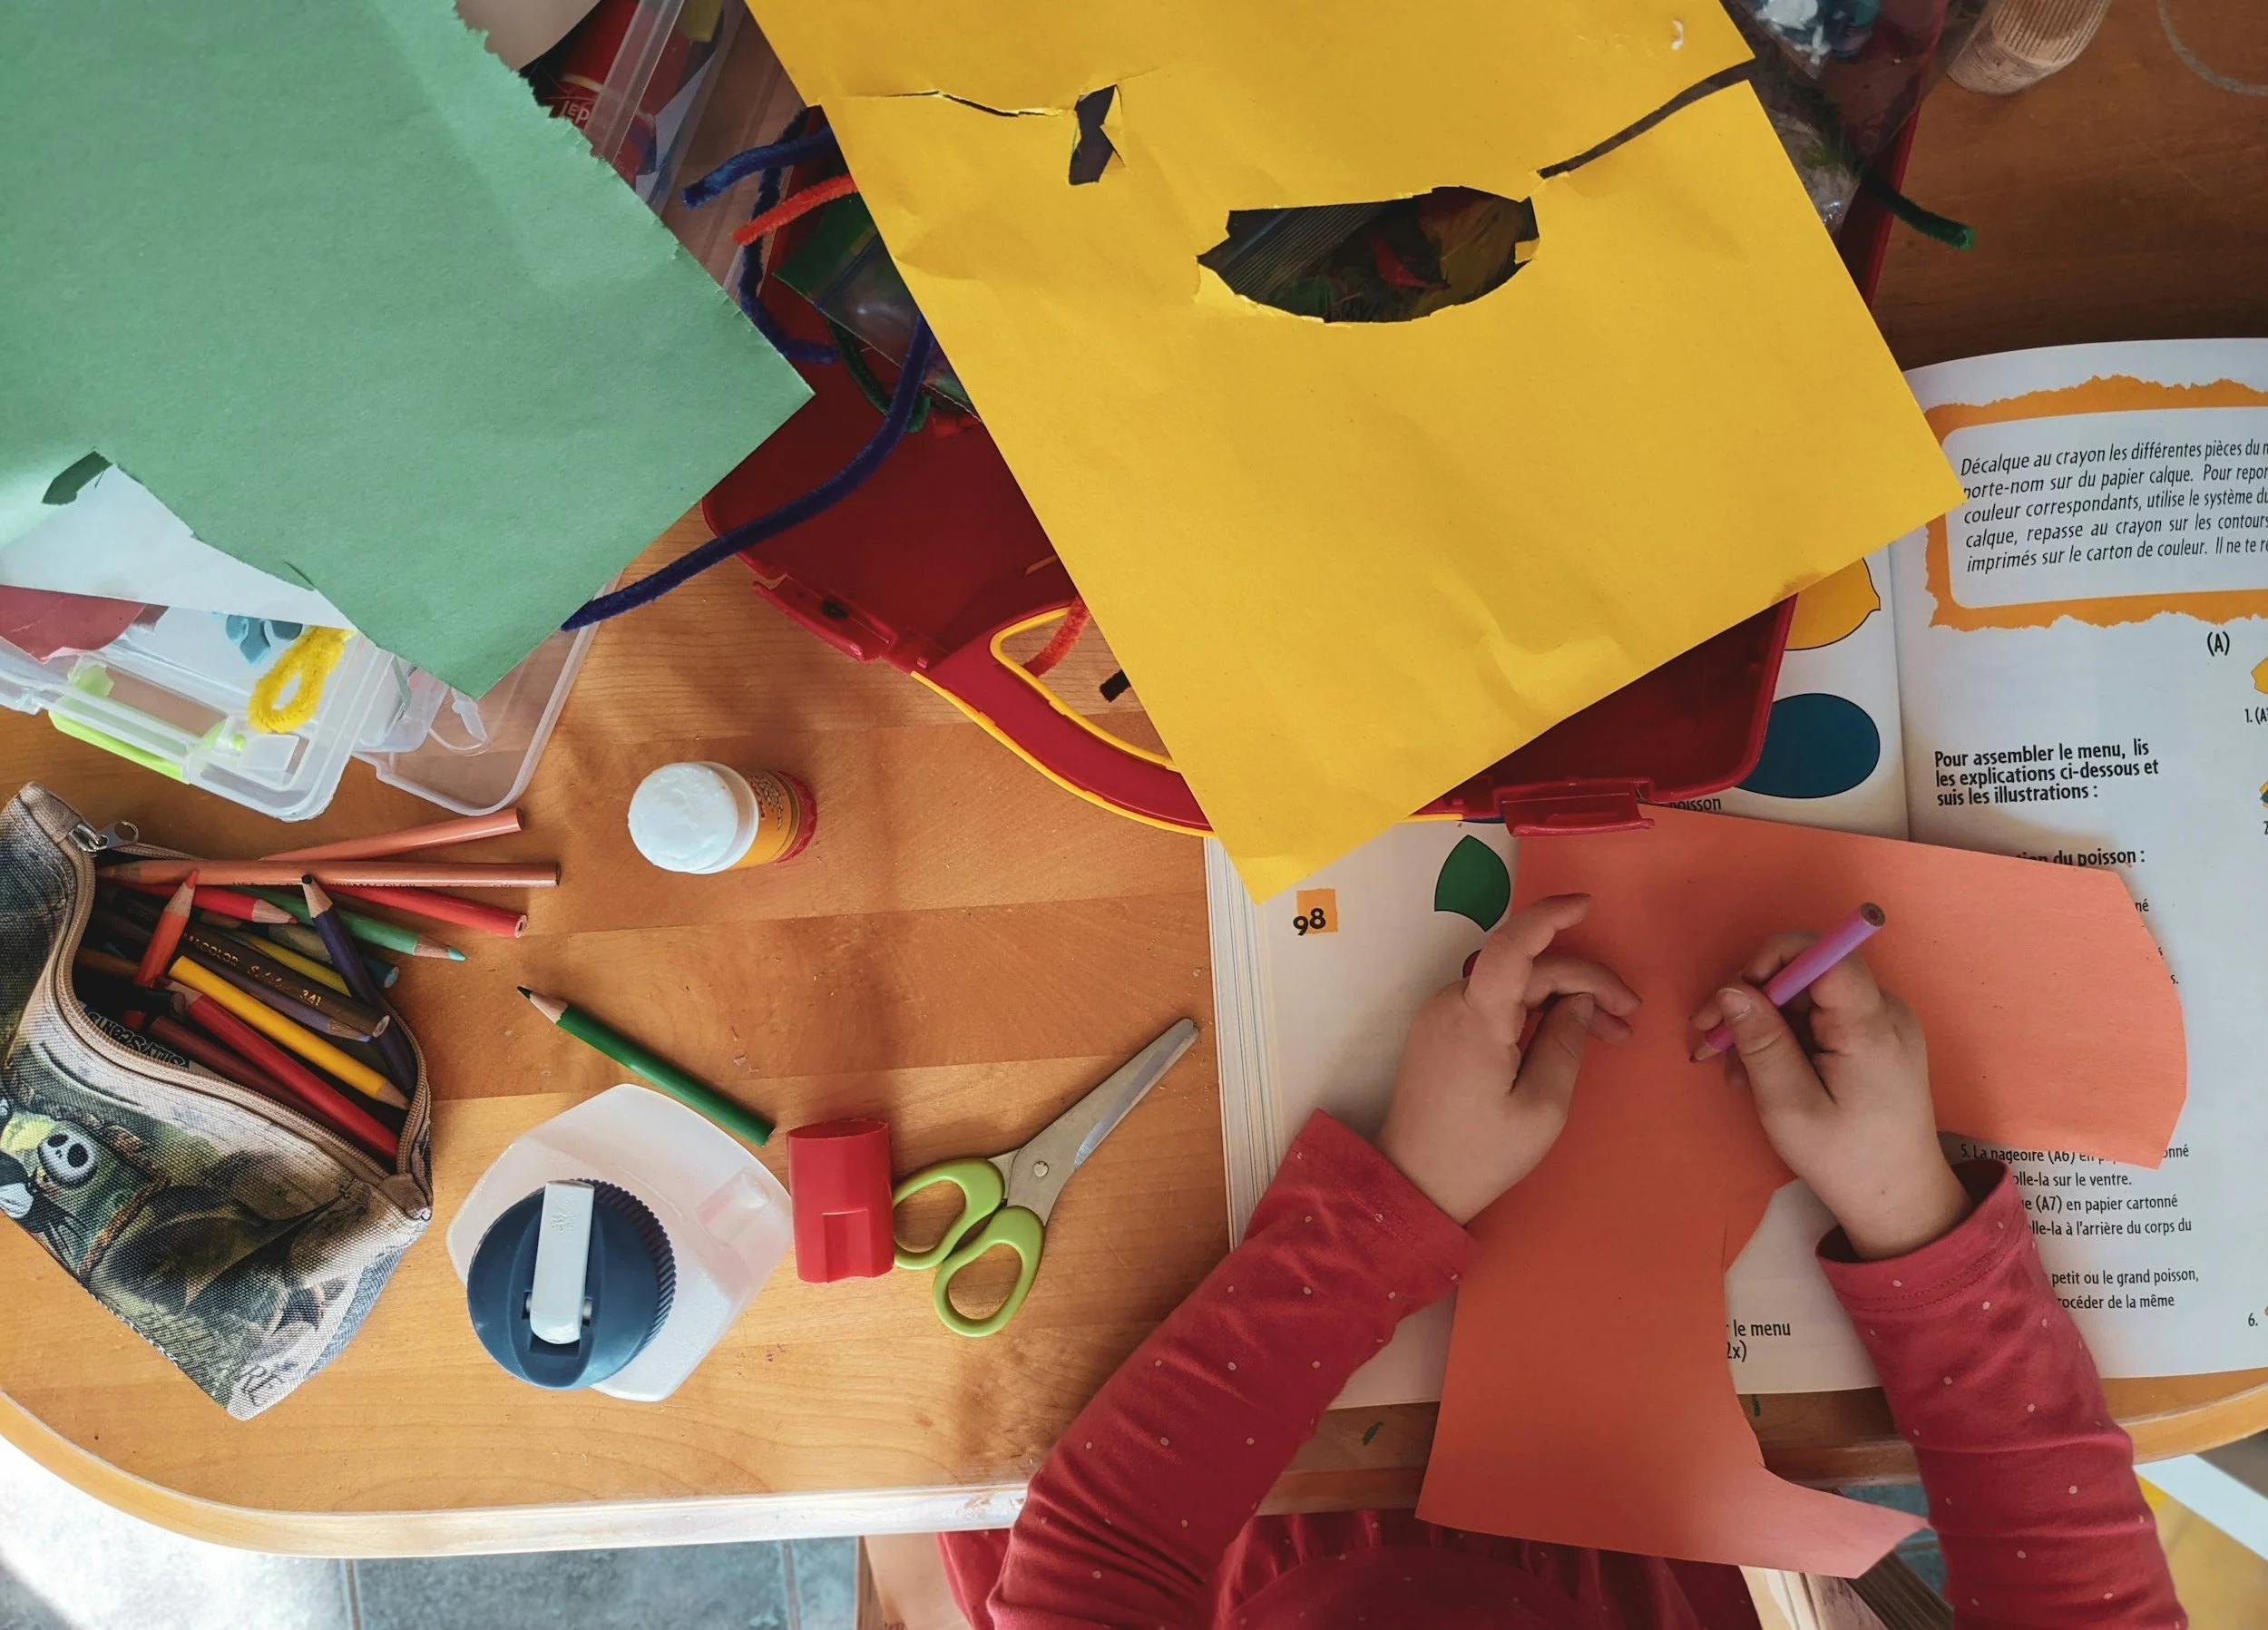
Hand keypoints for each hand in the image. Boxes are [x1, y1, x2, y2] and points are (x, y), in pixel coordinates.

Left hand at [1377, 894, 1639, 1223]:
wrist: (1413, 1182)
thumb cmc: (1479, 1154)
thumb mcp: (1541, 1106)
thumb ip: (1565, 1044)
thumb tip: (1580, 1002)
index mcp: (1476, 1018)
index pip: (1512, 946)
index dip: (1549, 917)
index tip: (1586, 905)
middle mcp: (1452, 1003)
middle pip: (1526, 970)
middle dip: (1584, 984)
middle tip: (1629, 1018)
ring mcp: (1442, 1015)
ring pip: (1514, 986)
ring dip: (1563, 999)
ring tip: (1610, 1034)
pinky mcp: (1442, 1031)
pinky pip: (1496, 1004)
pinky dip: (1534, 1012)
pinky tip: (1567, 1035)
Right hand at [1688, 939, 1968, 1259]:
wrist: (1899, 1198)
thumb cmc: (1844, 1159)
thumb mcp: (1788, 1105)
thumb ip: (1761, 1042)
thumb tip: (1730, 989)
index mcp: (1869, 1025)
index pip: (1824, 953)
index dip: (1772, 960)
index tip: (1734, 998)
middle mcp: (1883, 1011)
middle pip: (1807, 974)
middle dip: (1753, 1000)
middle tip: (1711, 1043)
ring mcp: (1882, 1023)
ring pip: (1806, 997)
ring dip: (1763, 1024)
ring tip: (1734, 1071)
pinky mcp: (1875, 1037)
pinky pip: (1820, 1017)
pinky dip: (1785, 1036)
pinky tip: (1761, 1072)